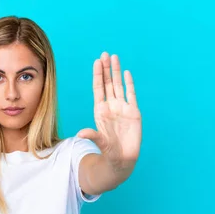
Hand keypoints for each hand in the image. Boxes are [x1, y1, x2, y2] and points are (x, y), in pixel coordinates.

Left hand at [77, 52, 141, 168]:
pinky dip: (129, 84)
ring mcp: (122, 108)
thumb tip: (80, 134)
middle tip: (105, 54)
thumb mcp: (99, 142)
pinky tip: (126, 73)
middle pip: (108, 83)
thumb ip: (92, 136)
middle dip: (106, 69)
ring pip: (119, 86)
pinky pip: (131, 95)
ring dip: (116, 72)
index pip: (98, 89)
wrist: (122, 159)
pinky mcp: (134, 112)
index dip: (98, 75)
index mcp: (100, 111)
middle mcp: (111, 107)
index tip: (97, 61)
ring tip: (114, 57)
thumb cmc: (109, 152)